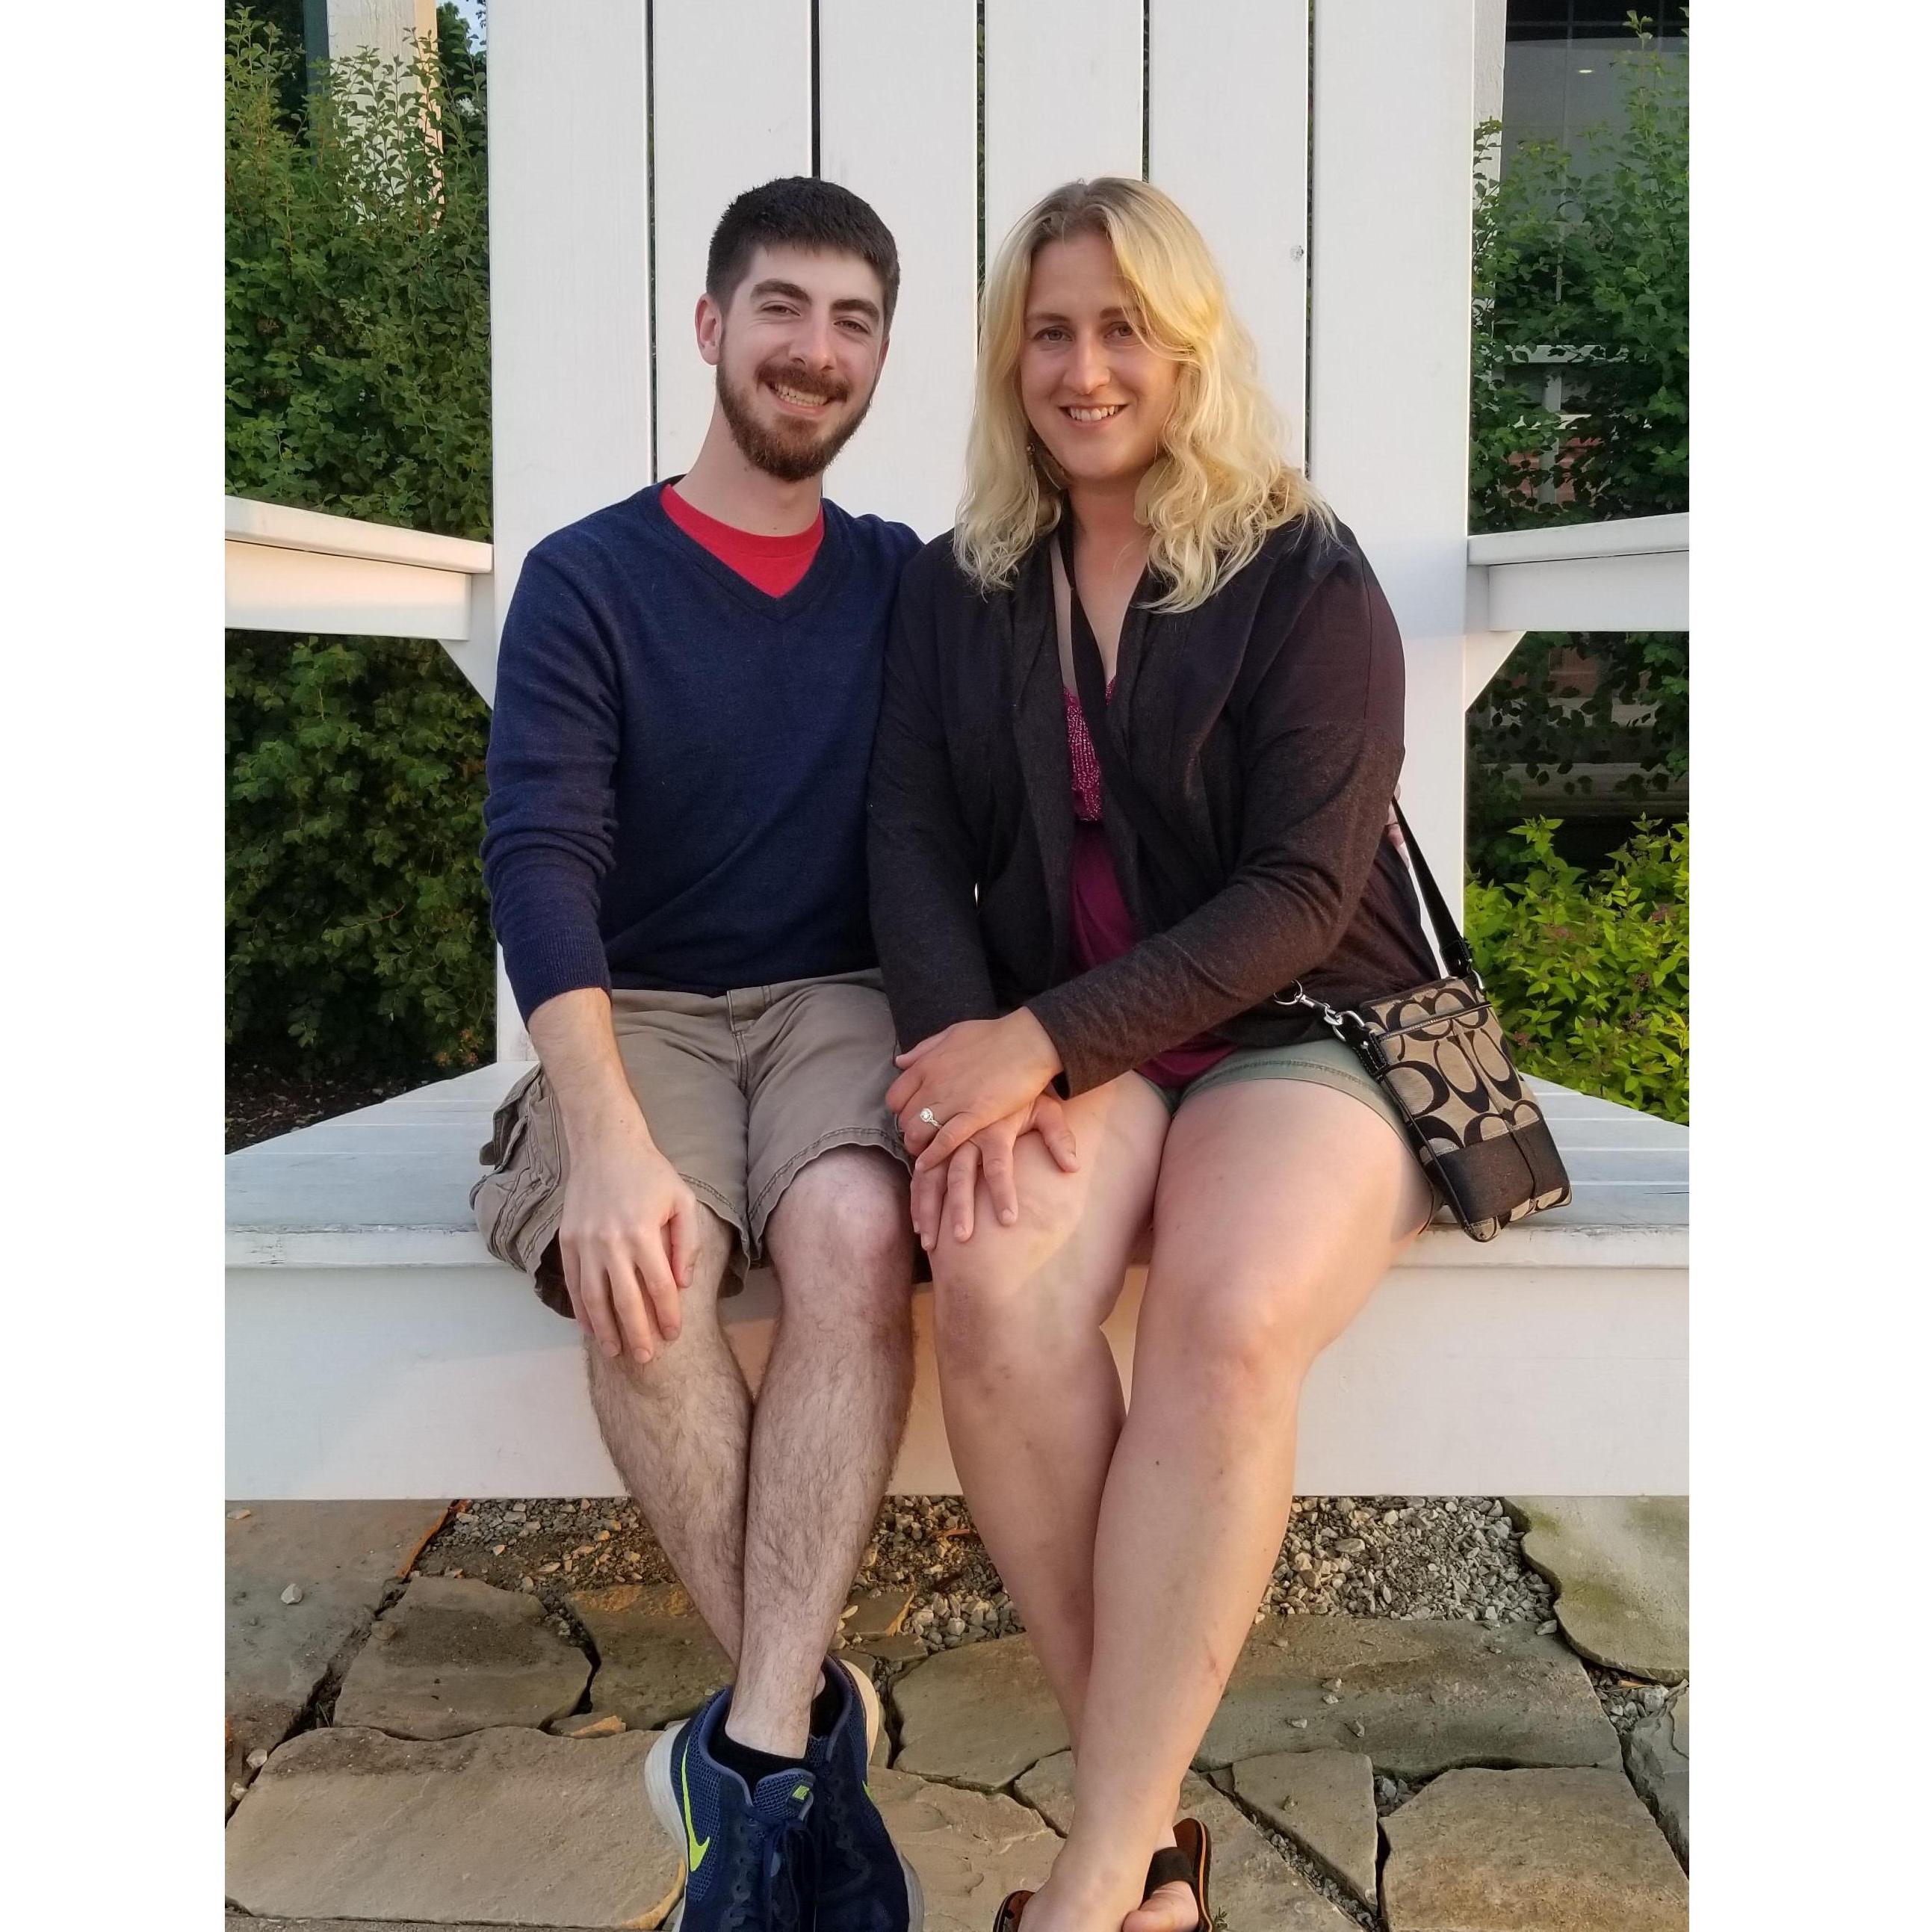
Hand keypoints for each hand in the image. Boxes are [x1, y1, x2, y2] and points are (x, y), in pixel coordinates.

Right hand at [557, 1115, 701, 1363]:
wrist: (605, 1146)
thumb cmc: (650, 1173)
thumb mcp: (682, 1201)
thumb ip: (687, 1244)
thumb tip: (683, 1284)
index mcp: (643, 1234)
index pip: (658, 1287)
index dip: (667, 1315)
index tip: (673, 1335)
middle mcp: (611, 1243)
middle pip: (625, 1301)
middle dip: (637, 1334)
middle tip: (645, 1359)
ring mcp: (585, 1244)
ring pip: (594, 1299)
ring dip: (605, 1330)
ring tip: (616, 1351)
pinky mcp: (567, 1241)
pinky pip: (574, 1284)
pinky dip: (581, 1309)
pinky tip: (590, 1327)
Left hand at [888, 1010, 1064, 1172]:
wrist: (1027, 1041)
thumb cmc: (994, 1035)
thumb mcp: (951, 1033)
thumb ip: (923, 1049)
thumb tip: (900, 1062)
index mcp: (927, 1065)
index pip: (895, 1098)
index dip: (901, 1111)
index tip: (912, 1116)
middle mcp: (933, 1084)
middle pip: (904, 1119)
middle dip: (909, 1132)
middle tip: (921, 1138)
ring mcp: (953, 1101)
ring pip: (918, 1132)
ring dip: (917, 1146)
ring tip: (924, 1153)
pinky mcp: (975, 1116)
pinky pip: (945, 1141)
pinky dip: (932, 1155)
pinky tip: (928, 1164)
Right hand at [912, 1090, 1080, 1249]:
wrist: (998, 1059)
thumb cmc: (1023, 1091)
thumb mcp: (1046, 1109)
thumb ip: (1058, 1138)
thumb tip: (1073, 1167)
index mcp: (994, 1127)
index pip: (999, 1165)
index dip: (1003, 1193)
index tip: (1008, 1222)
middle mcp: (966, 1133)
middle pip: (959, 1174)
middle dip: (959, 1208)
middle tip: (962, 1240)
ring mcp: (945, 1137)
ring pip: (931, 1175)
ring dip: (929, 1209)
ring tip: (930, 1242)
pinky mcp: (933, 1140)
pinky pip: (920, 1170)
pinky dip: (916, 1196)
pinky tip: (917, 1221)